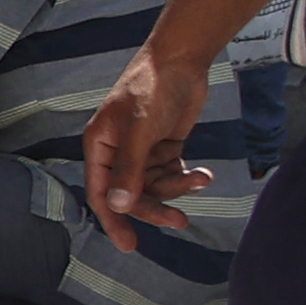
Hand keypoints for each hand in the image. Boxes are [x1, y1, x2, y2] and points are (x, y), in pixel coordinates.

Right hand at [77, 50, 212, 256]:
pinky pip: (173, 173)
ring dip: (178, 187)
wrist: (181, 59)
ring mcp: (142, 150)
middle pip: (132, 194)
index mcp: (101, 147)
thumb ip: (129, 170)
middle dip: (155, 207)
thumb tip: (118, 207)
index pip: (102, 193)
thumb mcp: (139, 130)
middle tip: (178, 221)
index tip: (129, 245)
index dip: (114, 220)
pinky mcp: (164, 146)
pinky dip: (188, 177)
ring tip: (200, 180)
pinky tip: (204, 175)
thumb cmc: (151, 88)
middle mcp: (118, 152)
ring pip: (156, 186)